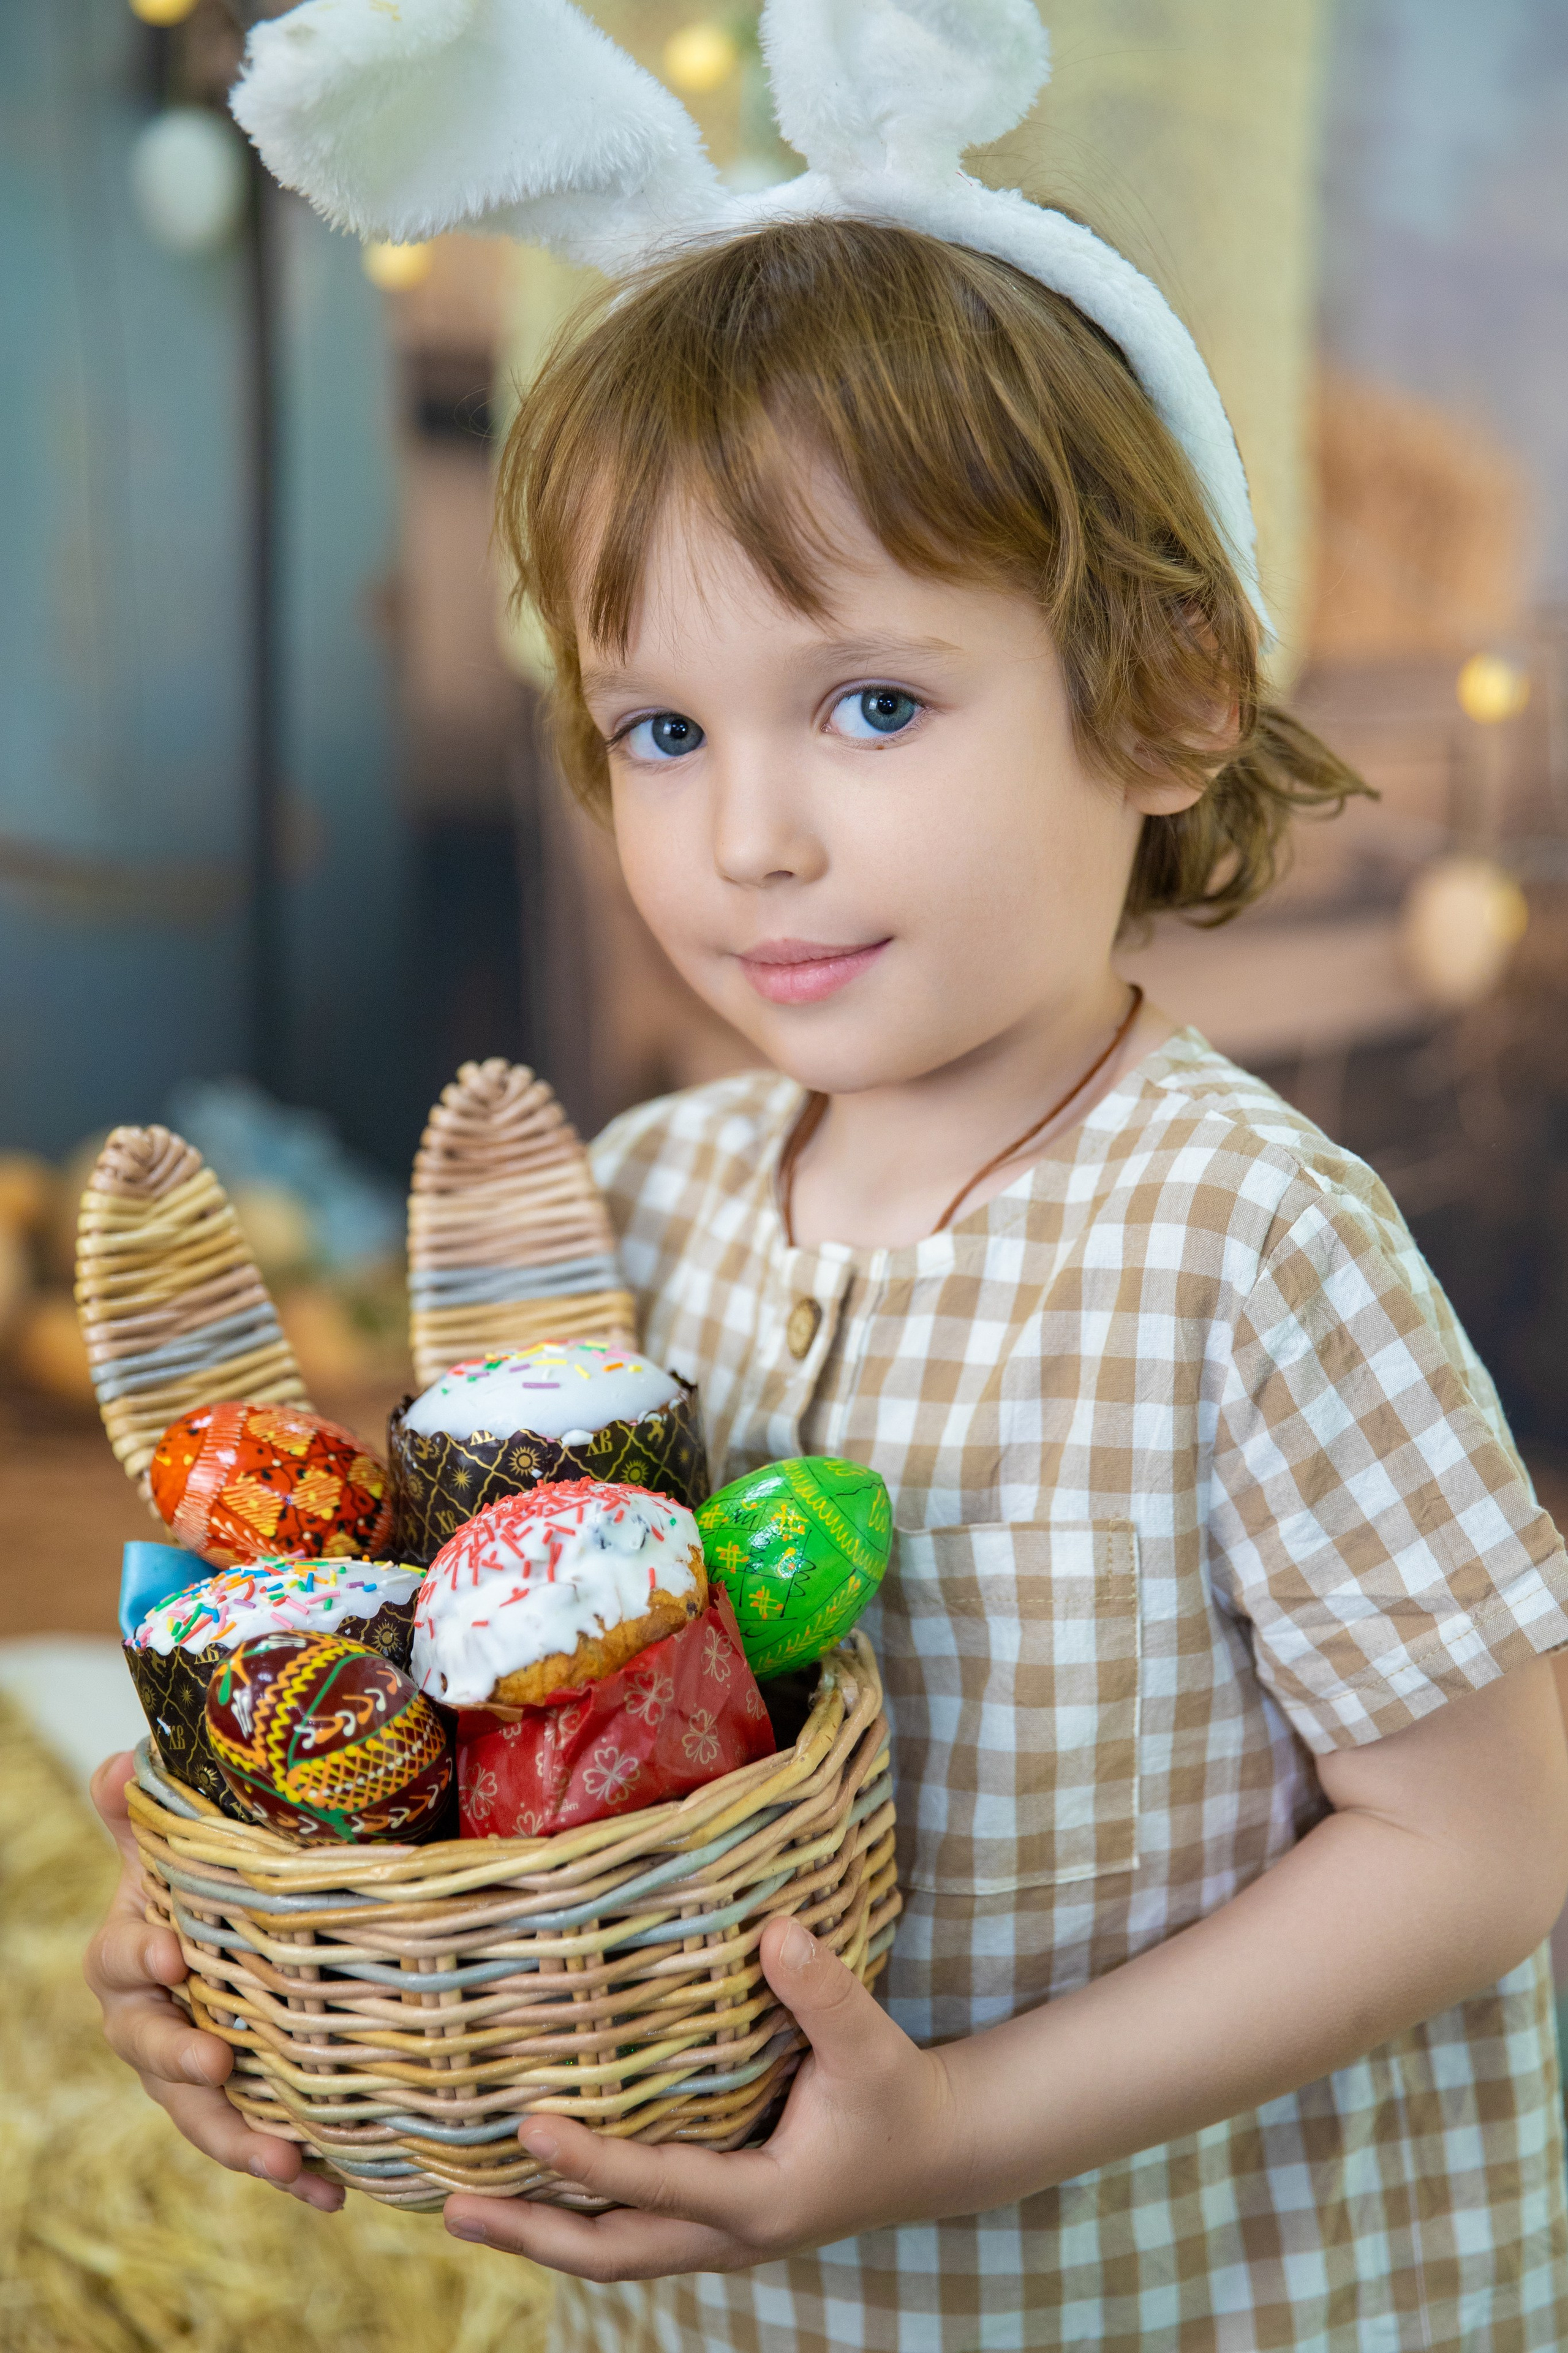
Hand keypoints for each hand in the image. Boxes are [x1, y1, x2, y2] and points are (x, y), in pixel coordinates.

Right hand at [84, 1751, 342, 2211]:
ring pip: (204, 2114)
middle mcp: (154, 2025)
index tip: (171, 1958)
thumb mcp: (173, 1842)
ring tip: (287, 2161)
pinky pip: (262, 2139)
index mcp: (131, 1957)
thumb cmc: (198, 1884)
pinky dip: (294, 2170)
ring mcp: (196, 2072)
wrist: (230, 1930)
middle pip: (153, 2054)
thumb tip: (122, 1764)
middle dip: (183, 2065)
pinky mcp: (244, 2102)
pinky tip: (333, 2191)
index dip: (139, 1960)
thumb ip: (144, 1809)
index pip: (119, 1961)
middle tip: (218, 2065)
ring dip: (241, 2140)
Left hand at [442, 1914, 969, 2277]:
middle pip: (614, 2252)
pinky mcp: (715, 2222)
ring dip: (543, 2235)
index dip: (591, 2163)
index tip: (528, 2129)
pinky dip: (578, 2220)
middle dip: (533, 2233)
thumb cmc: (900, 2098)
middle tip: (455, 2207)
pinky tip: (535, 2189)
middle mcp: (730, 2236)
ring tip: (467, 2207)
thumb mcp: (872, 2047)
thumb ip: (824, 1994)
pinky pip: (632, 2232)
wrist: (936, 2151)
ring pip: (615, 2253)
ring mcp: (720, 2239)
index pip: (658, 2186)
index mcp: (762, 2201)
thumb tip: (776, 1932)